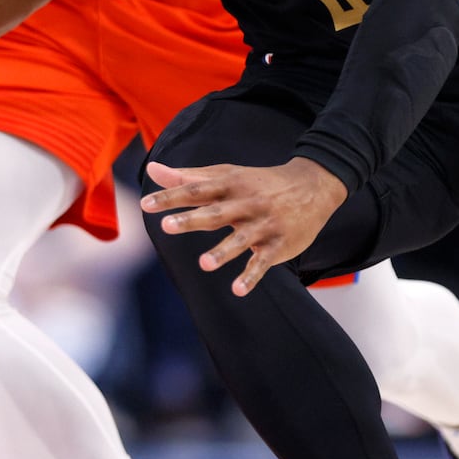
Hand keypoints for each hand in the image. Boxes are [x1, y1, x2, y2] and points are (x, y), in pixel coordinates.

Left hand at [140, 156, 347, 295]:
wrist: (313, 186)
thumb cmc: (259, 181)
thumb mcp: (226, 174)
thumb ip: (188, 176)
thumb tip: (153, 169)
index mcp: (229, 184)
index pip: (196, 190)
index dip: (171, 196)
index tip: (145, 204)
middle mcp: (246, 203)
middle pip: (216, 212)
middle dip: (192, 219)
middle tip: (166, 226)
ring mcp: (263, 225)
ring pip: (241, 240)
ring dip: (223, 252)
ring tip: (204, 264)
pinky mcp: (278, 245)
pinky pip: (263, 262)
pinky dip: (252, 276)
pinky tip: (237, 290)